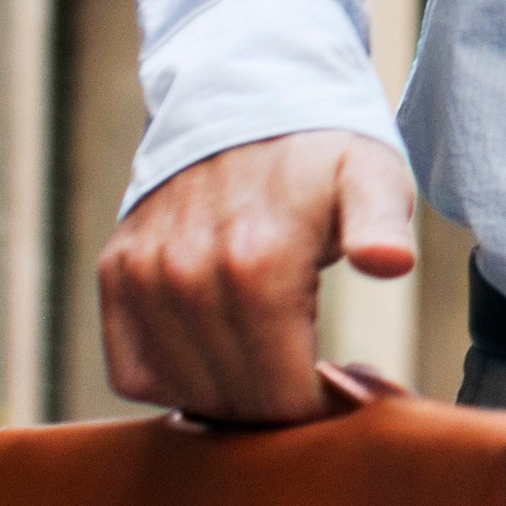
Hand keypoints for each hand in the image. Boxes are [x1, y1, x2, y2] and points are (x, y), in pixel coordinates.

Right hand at [97, 129, 418, 420]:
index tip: (334, 390)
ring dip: (226, 395)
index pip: (280, 398)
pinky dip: (170, 379)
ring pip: (183, 392)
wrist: (247, 97)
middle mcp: (189, 275)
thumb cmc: (321, 152)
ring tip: (266, 365)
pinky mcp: (115, 273)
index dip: (313, 408)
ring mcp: (145, 275)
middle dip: (275, 406)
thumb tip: (390, 263)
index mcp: (259, 265)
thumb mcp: (372, 177)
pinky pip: (132, 370)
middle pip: (233, 402)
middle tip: (305, 380)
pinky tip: (211, 356)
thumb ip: (383, 225)